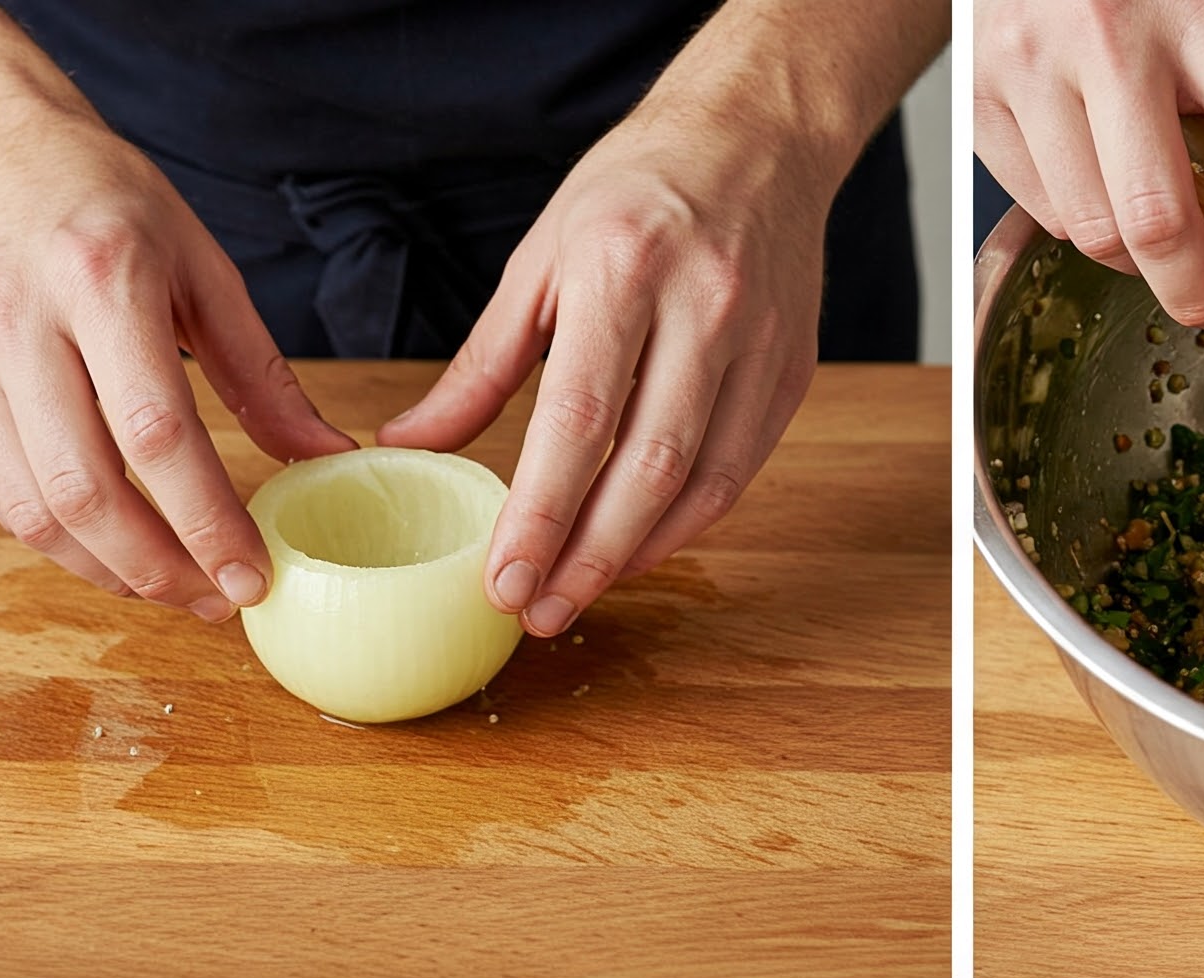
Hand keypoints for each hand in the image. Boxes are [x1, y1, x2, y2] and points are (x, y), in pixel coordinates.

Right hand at [0, 48, 351, 615]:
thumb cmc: (103, 198)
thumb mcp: (202, 267)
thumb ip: (265, 376)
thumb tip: (331, 460)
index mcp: (102, 282)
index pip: (156, 435)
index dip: (208, 523)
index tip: (254, 576)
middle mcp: (22, 322)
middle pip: (88, 489)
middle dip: (162, 568)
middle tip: (220, 600)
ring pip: (36, 506)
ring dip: (113, 571)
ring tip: (179, 589)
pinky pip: (0, 493)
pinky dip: (62, 545)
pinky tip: (117, 558)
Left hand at [376, 90, 827, 636]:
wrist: (757, 139)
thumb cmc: (636, 192)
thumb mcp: (542, 259)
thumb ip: (484, 364)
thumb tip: (413, 444)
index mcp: (622, 270)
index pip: (578, 422)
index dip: (541, 515)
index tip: (505, 579)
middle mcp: (700, 310)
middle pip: (645, 469)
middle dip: (587, 557)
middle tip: (537, 613)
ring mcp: (757, 346)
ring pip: (699, 485)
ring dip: (637, 555)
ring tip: (580, 595)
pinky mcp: (791, 375)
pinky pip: (736, 474)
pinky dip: (685, 525)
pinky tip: (639, 550)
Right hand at [975, 0, 1203, 328]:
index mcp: (1200, 8)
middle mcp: (1111, 38)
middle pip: (1164, 225)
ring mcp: (1035, 70)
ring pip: (1097, 235)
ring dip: (1141, 265)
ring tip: (1161, 235)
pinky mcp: (982, 102)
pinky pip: (1047, 216)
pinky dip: (1087, 227)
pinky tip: (1103, 189)